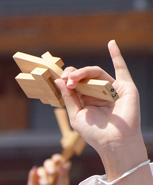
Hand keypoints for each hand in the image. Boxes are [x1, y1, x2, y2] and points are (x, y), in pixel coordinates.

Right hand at [28, 154, 70, 184]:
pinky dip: (33, 173)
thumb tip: (67, 163)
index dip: (57, 159)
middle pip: (48, 164)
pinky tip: (34, 172)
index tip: (58, 159)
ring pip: (40, 170)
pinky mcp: (32, 184)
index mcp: (59, 174)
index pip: (58, 163)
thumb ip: (63, 176)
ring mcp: (40, 179)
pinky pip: (32, 176)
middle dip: (50, 166)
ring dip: (43, 175)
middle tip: (52, 172)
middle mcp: (49, 175)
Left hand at [55, 41, 145, 179]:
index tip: (60, 80)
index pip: (74, 83)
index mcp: (84, 99)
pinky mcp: (124, 87)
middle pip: (83, 76)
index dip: (66, 79)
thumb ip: (69, 98)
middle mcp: (97, 92)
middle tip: (67, 79)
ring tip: (74, 77)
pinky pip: (121, 69)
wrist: (114, 141)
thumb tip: (59, 80)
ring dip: (83, 72)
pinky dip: (117, 55)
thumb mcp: (76, 115)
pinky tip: (111, 43)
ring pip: (95, 73)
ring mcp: (110, 89)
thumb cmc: (94, 133)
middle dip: (74, 75)